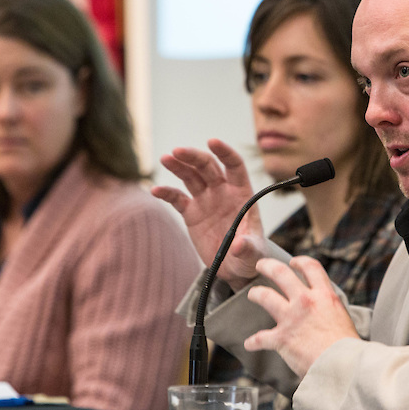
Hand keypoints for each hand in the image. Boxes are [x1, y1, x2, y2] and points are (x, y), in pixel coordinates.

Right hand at [151, 138, 267, 289]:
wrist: (234, 268)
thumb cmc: (250, 256)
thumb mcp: (253, 254)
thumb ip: (248, 247)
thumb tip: (239, 245)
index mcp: (242, 194)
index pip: (234, 165)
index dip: (224, 152)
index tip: (212, 141)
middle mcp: (223, 192)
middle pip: (207, 166)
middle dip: (193, 156)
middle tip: (177, 151)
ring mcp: (206, 200)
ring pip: (191, 176)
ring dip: (178, 166)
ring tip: (166, 159)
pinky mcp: (191, 213)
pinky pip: (177, 198)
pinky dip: (166, 193)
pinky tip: (155, 191)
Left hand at [243, 256, 359, 377]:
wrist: (342, 366)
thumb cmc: (347, 347)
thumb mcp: (342, 316)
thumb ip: (329, 307)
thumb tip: (324, 307)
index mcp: (324, 296)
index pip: (310, 267)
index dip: (300, 262)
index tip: (292, 263)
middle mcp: (305, 301)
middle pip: (280, 273)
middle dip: (267, 266)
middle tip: (261, 265)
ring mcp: (291, 318)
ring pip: (264, 296)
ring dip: (255, 294)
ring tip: (252, 294)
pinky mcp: (281, 338)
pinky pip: (260, 338)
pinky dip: (253, 342)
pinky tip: (250, 344)